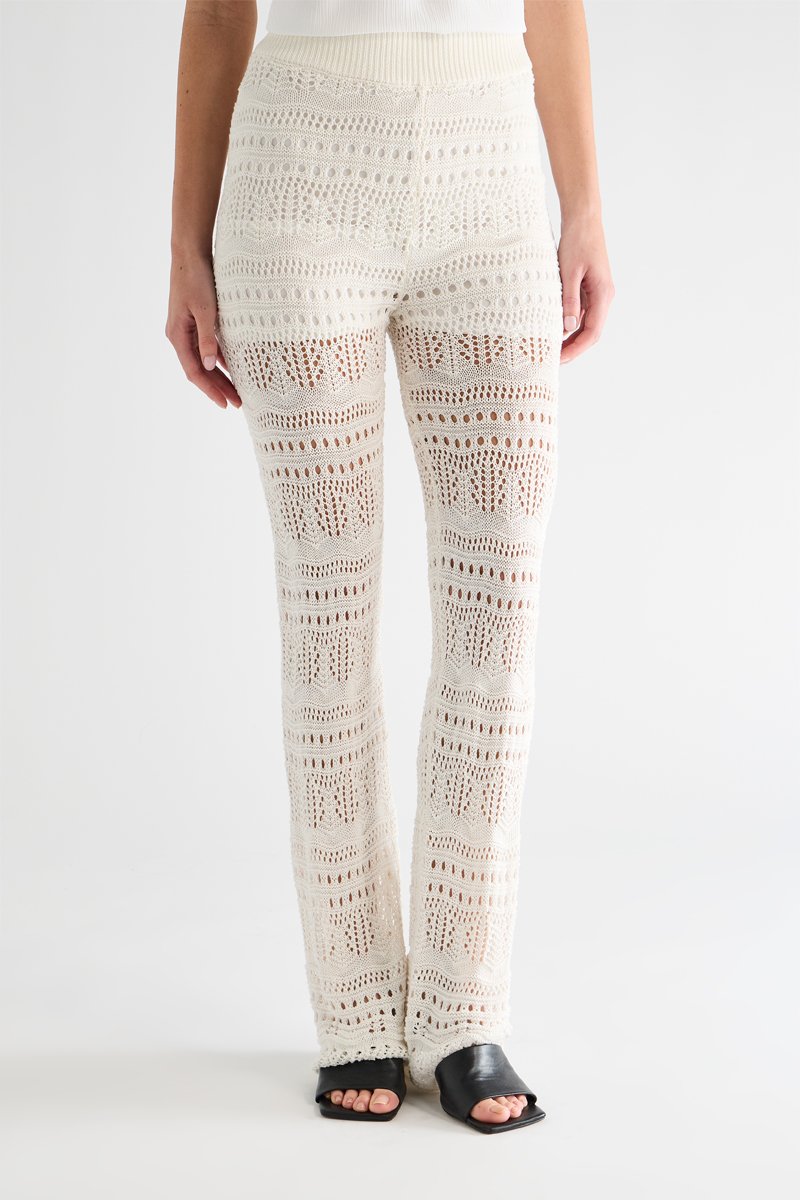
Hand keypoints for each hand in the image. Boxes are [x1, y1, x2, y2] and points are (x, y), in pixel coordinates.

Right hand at [165, 250, 241, 408]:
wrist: (191, 252)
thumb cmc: (196, 278)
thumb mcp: (205, 310)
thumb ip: (207, 338)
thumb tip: (209, 366)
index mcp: (177, 335)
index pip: (194, 371)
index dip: (210, 390)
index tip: (225, 404)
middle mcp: (180, 335)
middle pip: (200, 370)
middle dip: (218, 388)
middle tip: (237, 404)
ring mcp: (187, 329)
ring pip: (205, 360)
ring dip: (220, 376)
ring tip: (237, 392)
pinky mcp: (197, 322)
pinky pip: (208, 347)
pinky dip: (221, 359)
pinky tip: (235, 369)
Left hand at [557, 214, 614, 363]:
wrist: (583, 219)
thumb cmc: (577, 241)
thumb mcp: (569, 272)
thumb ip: (569, 301)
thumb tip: (568, 328)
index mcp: (603, 294)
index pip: (592, 332)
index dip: (576, 349)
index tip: (559, 360)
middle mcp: (604, 297)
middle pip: (590, 333)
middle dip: (573, 349)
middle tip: (552, 361)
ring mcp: (597, 294)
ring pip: (586, 325)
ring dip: (571, 339)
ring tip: (551, 350)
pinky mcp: (589, 290)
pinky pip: (581, 314)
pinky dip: (569, 325)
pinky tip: (555, 330)